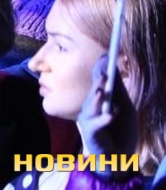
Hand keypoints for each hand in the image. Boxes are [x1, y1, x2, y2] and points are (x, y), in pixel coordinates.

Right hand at [76, 55, 137, 178]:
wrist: (119, 157)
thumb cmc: (119, 130)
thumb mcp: (124, 107)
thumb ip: (117, 89)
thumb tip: (111, 66)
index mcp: (98, 99)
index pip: (98, 80)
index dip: (100, 68)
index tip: (106, 55)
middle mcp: (90, 107)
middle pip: (94, 92)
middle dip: (97, 82)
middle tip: (103, 72)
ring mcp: (88, 120)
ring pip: (91, 107)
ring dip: (97, 100)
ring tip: (102, 91)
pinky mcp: (91, 134)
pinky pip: (96, 125)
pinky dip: (103, 120)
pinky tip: (110, 115)